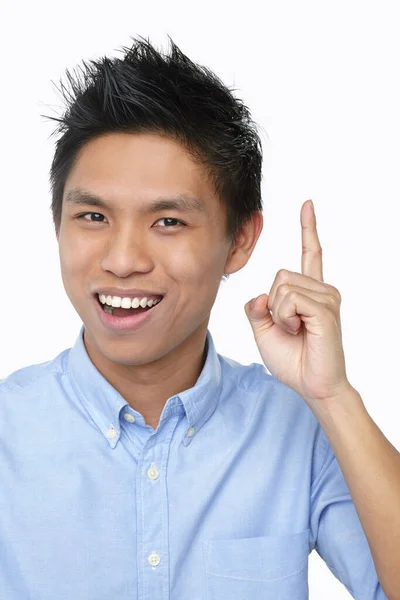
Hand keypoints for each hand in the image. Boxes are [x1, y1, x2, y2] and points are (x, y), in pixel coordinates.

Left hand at [244, 200, 352, 408]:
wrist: (312, 385)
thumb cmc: (292, 360)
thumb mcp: (264, 331)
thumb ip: (258, 309)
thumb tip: (260, 295)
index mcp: (310, 292)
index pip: (310, 253)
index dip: (308, 229)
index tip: (307, 205)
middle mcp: (322, 289)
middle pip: (280, 274)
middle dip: (273, 304)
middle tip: (289, 328)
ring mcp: (327, 297)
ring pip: (282, 286)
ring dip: (279, 314)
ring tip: (296, 331)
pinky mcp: (325, 309)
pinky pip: (289, 300)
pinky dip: (285, 318)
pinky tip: (298, 330)